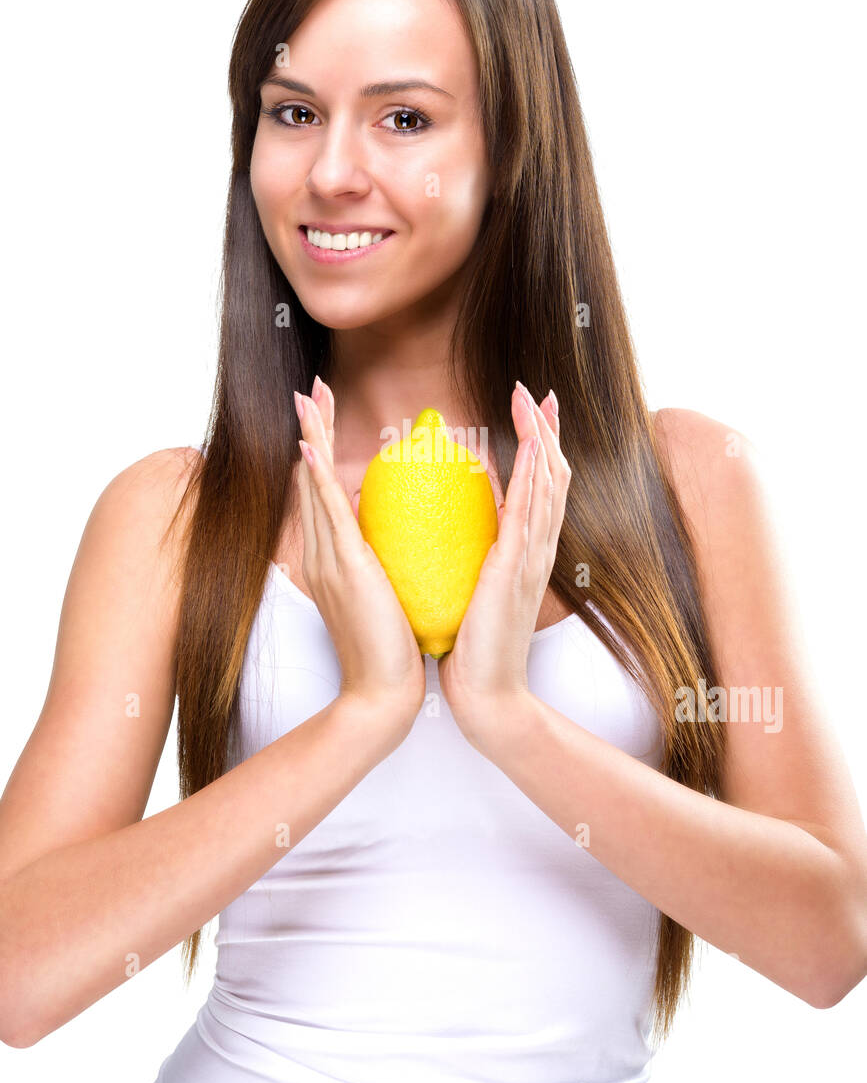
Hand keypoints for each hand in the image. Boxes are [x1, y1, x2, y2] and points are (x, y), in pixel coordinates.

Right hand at [294, 376, 426, 735]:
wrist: (381, 695)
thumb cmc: (390, 650)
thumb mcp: (384, 595)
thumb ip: (382, 563)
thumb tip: (394, 535)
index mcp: (334, 557)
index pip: (325, 490)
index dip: (321, 448)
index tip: (323, 411)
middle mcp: (323, 553)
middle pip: (312, 478)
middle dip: (312, 431)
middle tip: (309, 387)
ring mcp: (328, 560)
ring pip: (315, 487)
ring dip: (311, 439)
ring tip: (307, 399)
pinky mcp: (344, 571)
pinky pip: (328, 516)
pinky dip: (316, 480)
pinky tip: (309, 451)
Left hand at [437, 381, 570, 741]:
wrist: (487, 695)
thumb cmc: (474, 648)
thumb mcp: (476, 591)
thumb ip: (474, 561)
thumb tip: (449, 534)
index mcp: (526, 554)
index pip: (540, 488)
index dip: (540, 448)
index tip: (532, 411)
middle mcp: (537, 550)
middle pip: (553, 476)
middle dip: (547, 431)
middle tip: (538, 392)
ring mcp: (532, 559)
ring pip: (548, 486)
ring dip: (543, 439)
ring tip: (533, 401)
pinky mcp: (515, 571)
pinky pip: (528, 514)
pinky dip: (533, 476)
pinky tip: (531, 447)